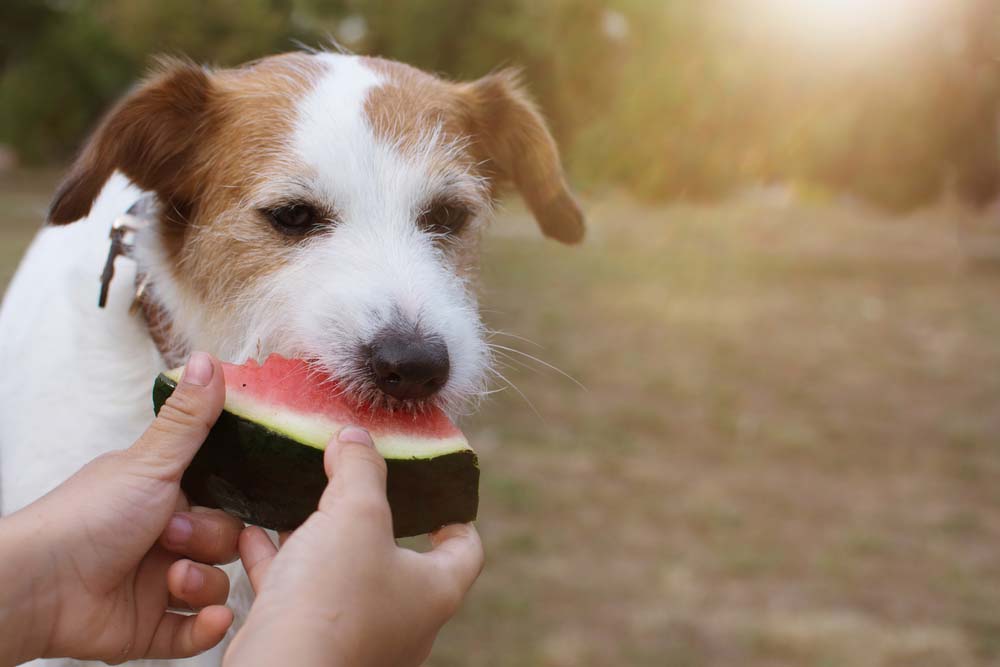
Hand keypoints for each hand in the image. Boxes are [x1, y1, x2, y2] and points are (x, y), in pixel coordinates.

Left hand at [0, 352, 242, 663]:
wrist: (37, 584)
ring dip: (203, 585)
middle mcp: (164, 540)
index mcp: (166, 499)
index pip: (224, 501)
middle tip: (173, 539)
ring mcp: (157, 586)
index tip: (231, 500)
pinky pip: (194, 634)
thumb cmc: (87, 516)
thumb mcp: (150, 463)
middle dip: (209, 544)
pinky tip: (212, 620)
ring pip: (214, 587)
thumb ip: (189, 419)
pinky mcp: (149, 628)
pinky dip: (205, 628)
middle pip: (224, 545)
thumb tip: (207, 357)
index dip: (231, 505)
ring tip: (172, 581)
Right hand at [224, 426, 484, 666]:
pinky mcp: (311, 643)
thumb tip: (356, 438)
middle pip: (397, 557)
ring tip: (298, 500)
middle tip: (354, 484)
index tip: (438, 491)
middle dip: (370, 518)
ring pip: (342, 575)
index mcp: (434, 590)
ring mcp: (357, 635)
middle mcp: (403, 620)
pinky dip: (279, 562)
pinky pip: (299, 595)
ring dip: (319, 538)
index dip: (457, 515)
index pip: (465, 547)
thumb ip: (360, 469)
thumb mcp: (355, 514)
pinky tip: (254, 533)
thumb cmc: (333, 601)